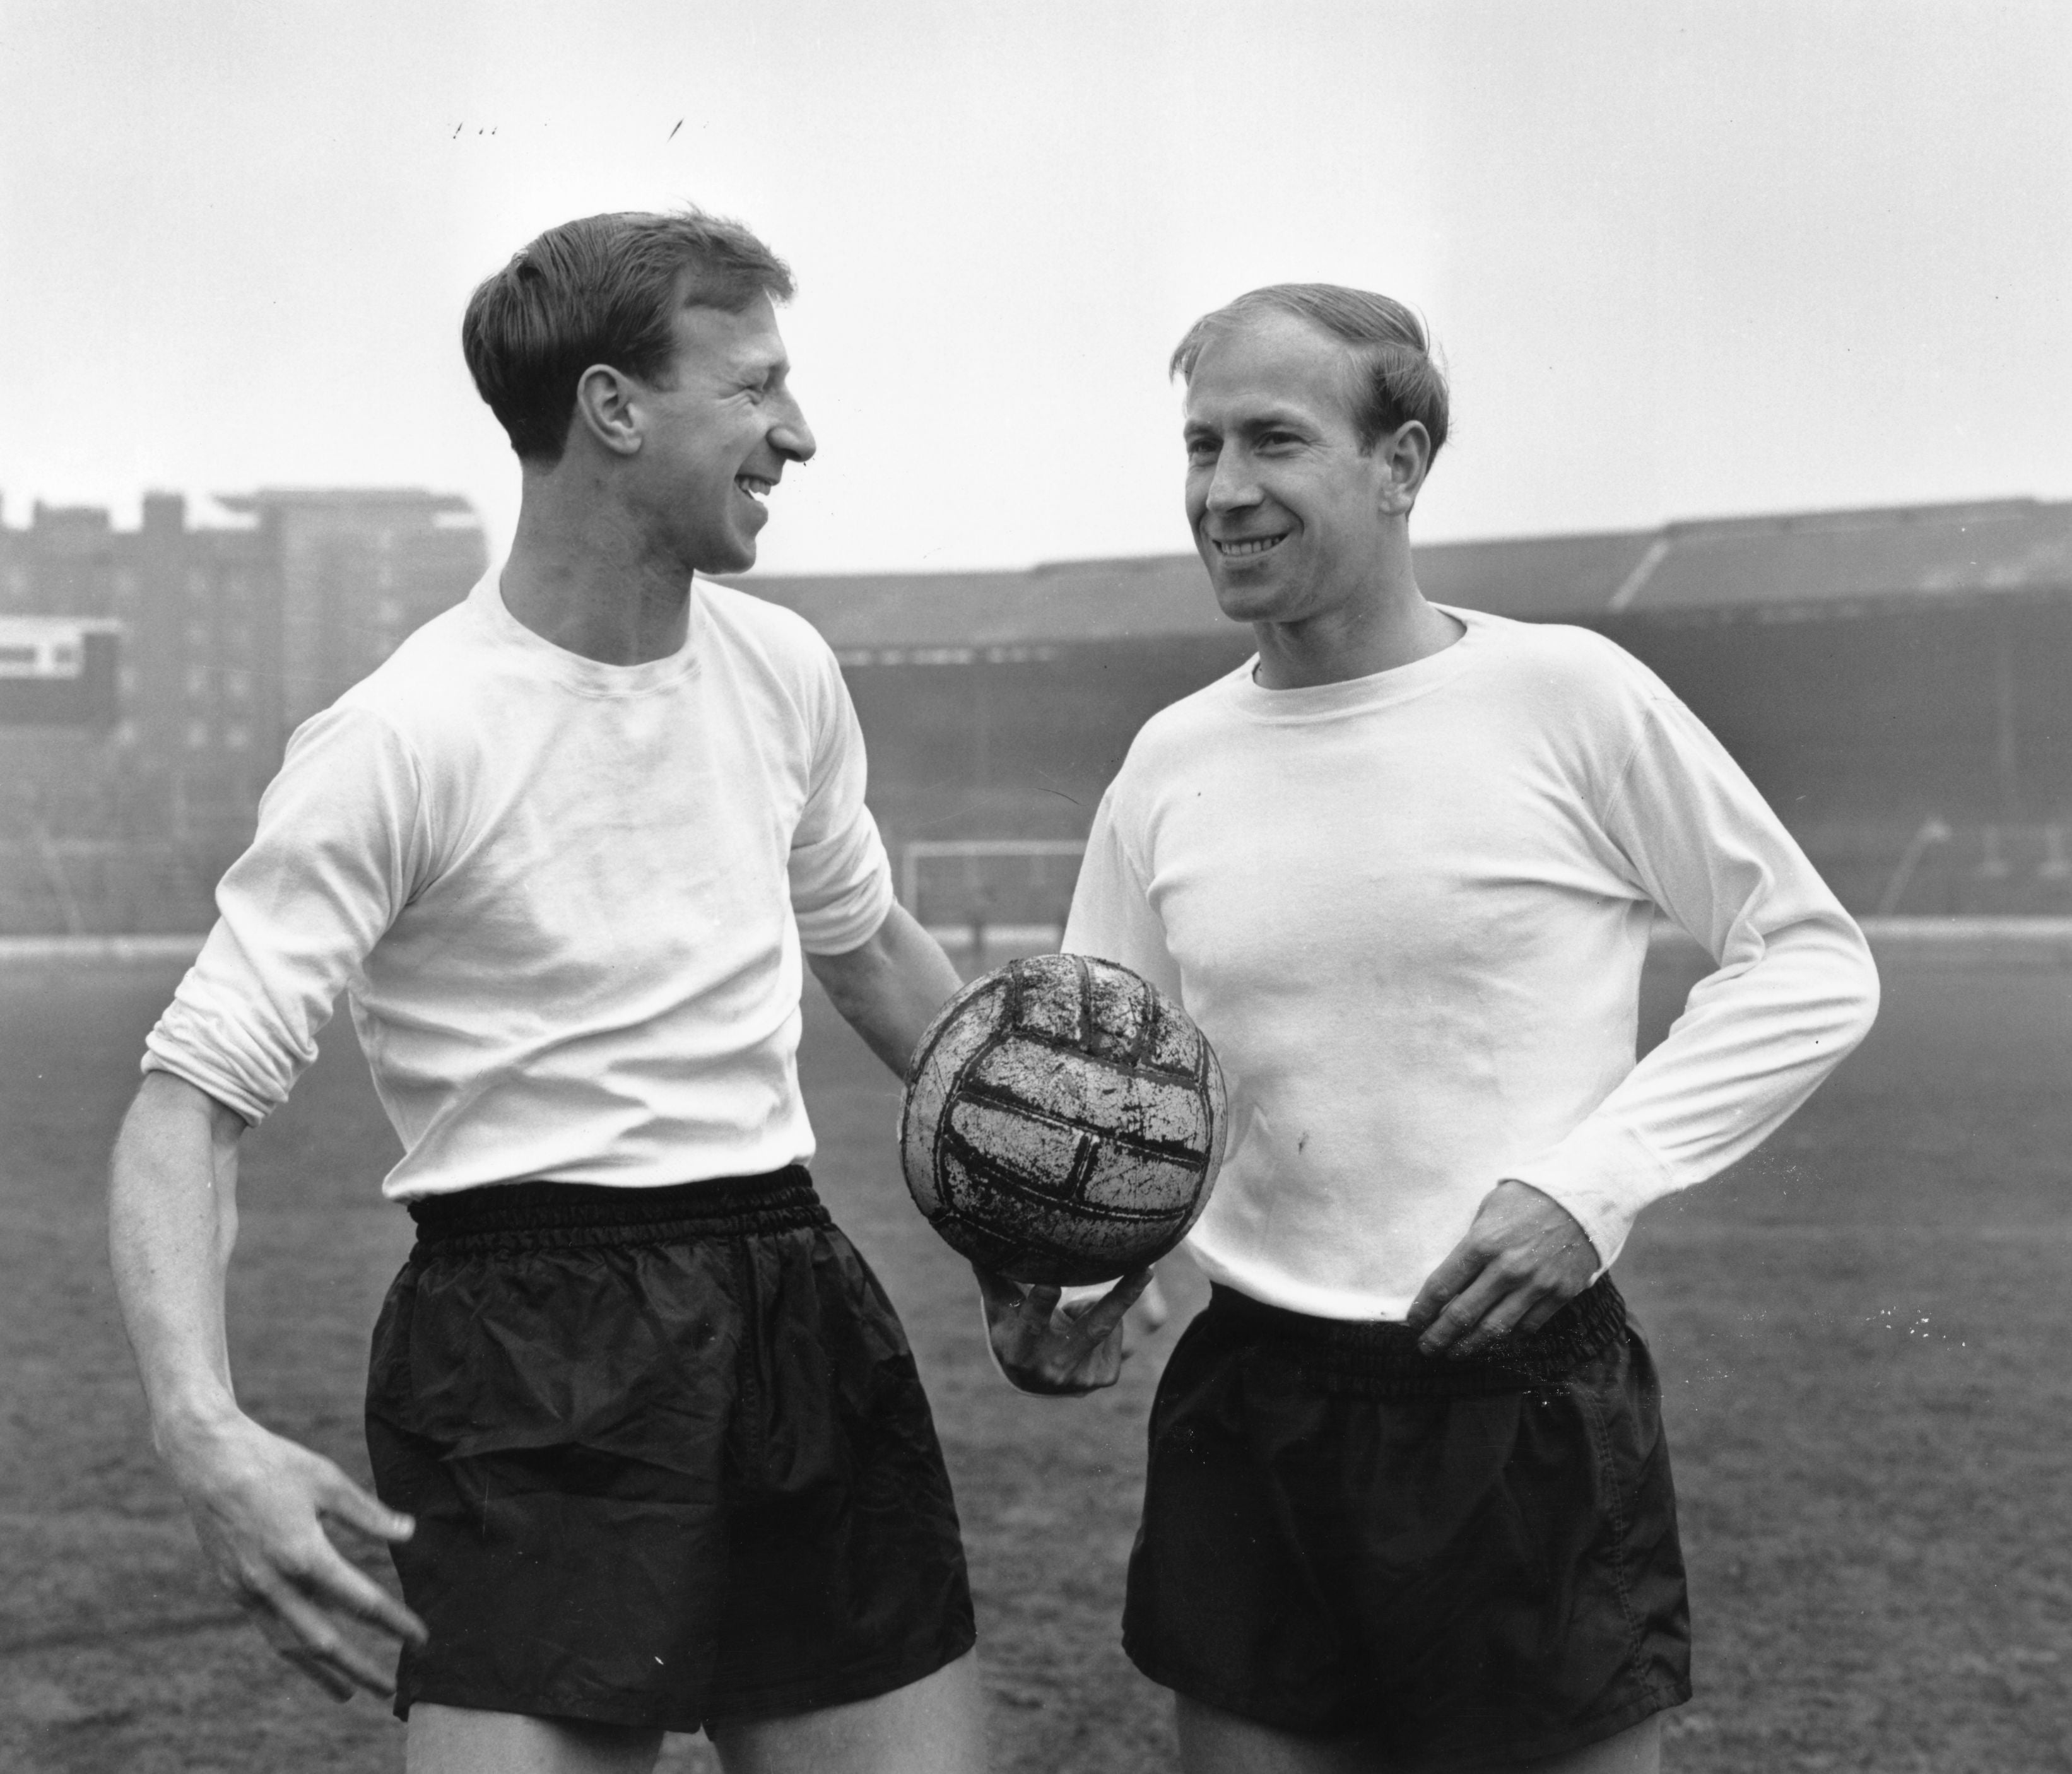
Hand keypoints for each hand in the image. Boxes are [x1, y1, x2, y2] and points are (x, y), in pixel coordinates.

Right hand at [164, 1411, 427, 1700]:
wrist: (207, 1460)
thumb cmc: (274, 1463)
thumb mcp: (328, 1481)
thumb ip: (368, 1514)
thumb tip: (409, 1534)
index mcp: (303, 1553)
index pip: (359, 1600)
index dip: (393, 1622)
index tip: (420, 1637)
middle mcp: (273, 1581)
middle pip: (323, 1640)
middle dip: (359, 1668)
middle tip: (389, 1691)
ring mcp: (249, 1589)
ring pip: (289, 1645)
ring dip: (321, 1673)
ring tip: (348, 1693)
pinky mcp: (234, 1587)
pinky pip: (267, 1629)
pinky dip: (292, 1649)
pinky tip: (308, 1657)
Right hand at [974, 1266, 1154, 1395]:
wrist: (1034, 1378)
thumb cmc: (1014, 1330)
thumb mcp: (999, 1310)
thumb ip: (992, 1276)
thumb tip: (974, 1237)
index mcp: (1021, 1350)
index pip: (1031, 1323)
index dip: (1042, 1304)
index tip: (1052, 1282)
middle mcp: (1052, 1368)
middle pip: (1092, 1327)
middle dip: (1120, 1297)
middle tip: (1146, 1268)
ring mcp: (1081, 1377)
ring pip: (1104, 1323)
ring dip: (1093, 1304)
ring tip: (1069, 1313)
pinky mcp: (1104, 1377)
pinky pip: (1114, 1333)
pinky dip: (1104, 1321)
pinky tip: (1082, 1330)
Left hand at [1405, 1179, 1600, 1357]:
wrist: (1586, 1195)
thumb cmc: (1531, 1195)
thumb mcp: (1490, 1208)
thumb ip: (1473, 1242)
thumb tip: (1455, 1275)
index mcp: (1482, 1242)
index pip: (1442, 1286)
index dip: (1423, 1309)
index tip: (1413, 1322)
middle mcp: (1506, 1268)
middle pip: (1463, 1315)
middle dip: (1440, 1336)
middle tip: (1426, 1347)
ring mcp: (1535, 1284)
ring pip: (1495, 1329)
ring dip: (1470, 1345)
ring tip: (1455, 1353)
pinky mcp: (1560, 1294)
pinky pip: (1529, 1325)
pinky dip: (1510, 1336)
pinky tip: (1496, 1340)